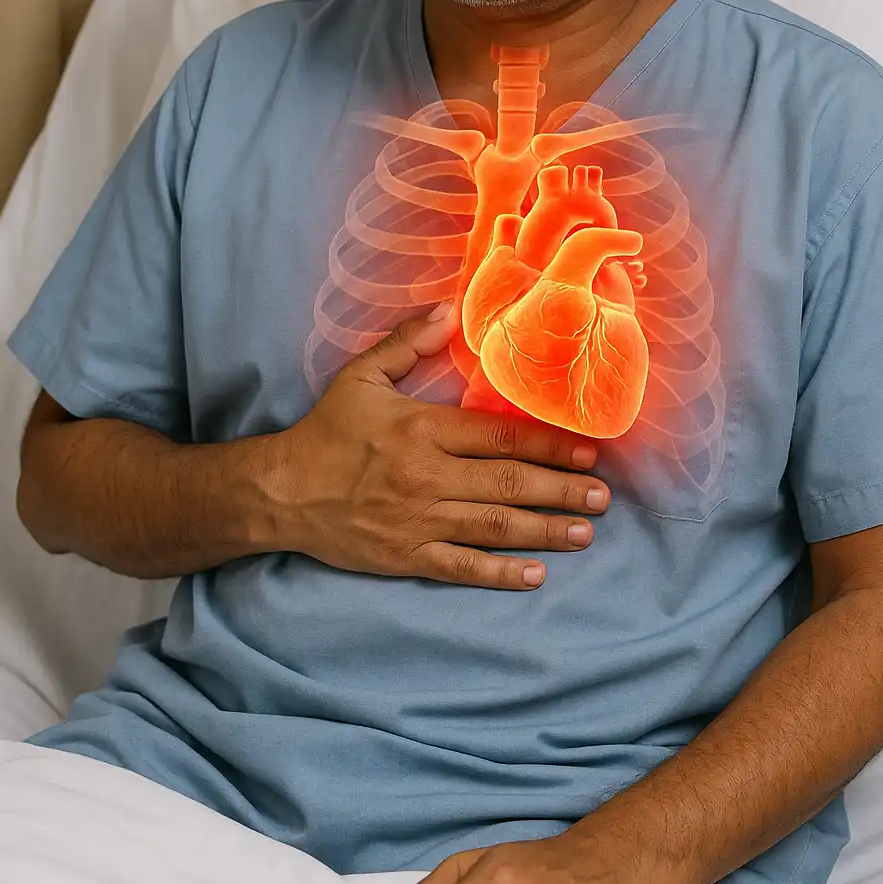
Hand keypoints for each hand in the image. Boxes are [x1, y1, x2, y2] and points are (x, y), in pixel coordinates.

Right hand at [267, 304, 608, 587]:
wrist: (280, 490)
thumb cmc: (327, 430)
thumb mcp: (361, 375)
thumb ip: (408, 342)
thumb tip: (451, 308)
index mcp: (422, 429)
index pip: (499, 437)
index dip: (548, 445)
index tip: (587, 450)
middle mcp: (426, 476)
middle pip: (508, 485)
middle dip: (562, 491)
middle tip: (602, 497)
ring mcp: (416, 520)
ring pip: (493, 527)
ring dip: (544, 531)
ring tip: (584, 533)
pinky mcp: (404, 555)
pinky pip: (460, 566)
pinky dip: (498, 573)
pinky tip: (534, 575)